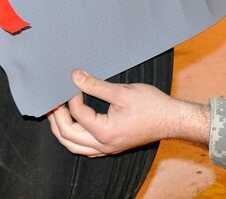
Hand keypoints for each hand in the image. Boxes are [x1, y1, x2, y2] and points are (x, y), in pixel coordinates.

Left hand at [48, 69, 209, 156]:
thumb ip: (96, 85)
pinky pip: (85, 148)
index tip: (74, 83)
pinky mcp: (111, 147)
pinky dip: (74, 138)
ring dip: (62, 130)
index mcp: (105, 132)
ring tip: (57, 114)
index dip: (72, 97)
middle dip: (57, 118)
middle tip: (53, 102)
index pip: (78, 114)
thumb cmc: (152, 105)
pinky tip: (74, 125)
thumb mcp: (123, 91)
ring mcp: (107, 149)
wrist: (172, 119)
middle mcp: (103, 145)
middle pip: (68, 136)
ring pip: (74, 146)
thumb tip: (75, 77)